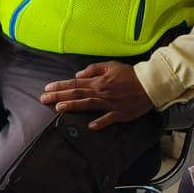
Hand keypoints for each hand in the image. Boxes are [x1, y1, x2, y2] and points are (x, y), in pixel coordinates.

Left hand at [39, 61, 154, 128]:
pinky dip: (99, 122)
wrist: (150, 83)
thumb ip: (94, 69)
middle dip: (59, 95)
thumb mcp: (111, 66)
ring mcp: (110, 104)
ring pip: (88, 104)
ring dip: (73, 105)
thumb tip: (78, 75)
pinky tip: (89, 126)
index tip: (47, 88)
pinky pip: (108, 118)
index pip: (75, 83)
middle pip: (77, 93)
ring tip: (58, 107)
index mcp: (99, 81)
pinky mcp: (120, 113)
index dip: (60, 86)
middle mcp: (101, 92)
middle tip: (43, 99)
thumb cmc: (130, 74)